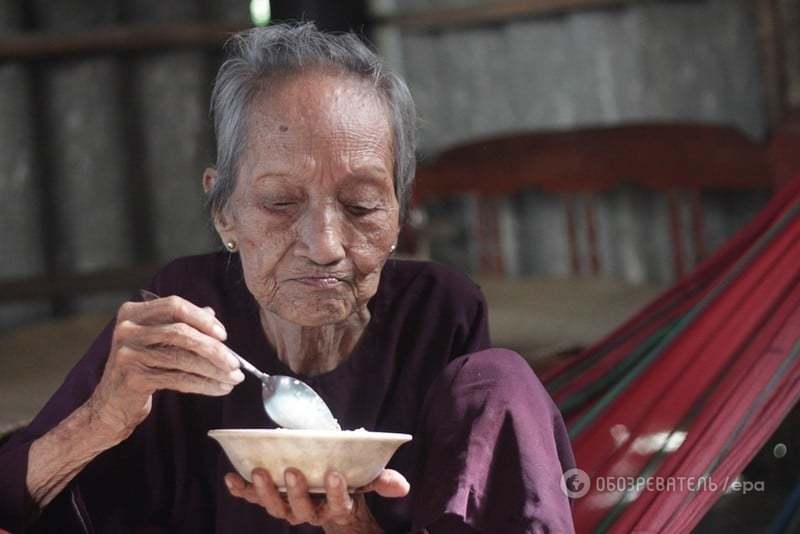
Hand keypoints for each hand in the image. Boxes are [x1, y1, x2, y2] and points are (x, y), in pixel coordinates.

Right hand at [87, 295, 243, 438]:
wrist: (110, 406)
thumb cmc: (139, 369)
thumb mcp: (155, 341)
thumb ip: (179, 325)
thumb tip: (211, 314)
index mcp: (132, 312)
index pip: (175, 306)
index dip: (202, 319)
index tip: (223, 335)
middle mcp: (127, 329)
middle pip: (181, 332)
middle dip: (213, 348)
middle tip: (236, 363)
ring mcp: (128, 353)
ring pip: (182, 358)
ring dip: (214, 369)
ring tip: (234, 378)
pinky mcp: (133, 378)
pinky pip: (179, 379)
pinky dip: (204, 384)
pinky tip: (220, 388)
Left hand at [225, 468, 409, 532]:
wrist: (328, 487)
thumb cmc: (348, 478)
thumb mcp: (367, 478)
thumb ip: (383, 480)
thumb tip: (402, 486)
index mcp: (336, 506)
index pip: (338, 504)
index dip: (336, 494)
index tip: (336, 475)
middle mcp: (311, 512)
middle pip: (301, 510)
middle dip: (296, 492)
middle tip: (292, 472)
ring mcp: (289, 506)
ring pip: (276, 507)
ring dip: (265, 492)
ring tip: (260, 472)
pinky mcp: (271, 497)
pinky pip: (253, 498)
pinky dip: (241, 490)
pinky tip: (231, 477)